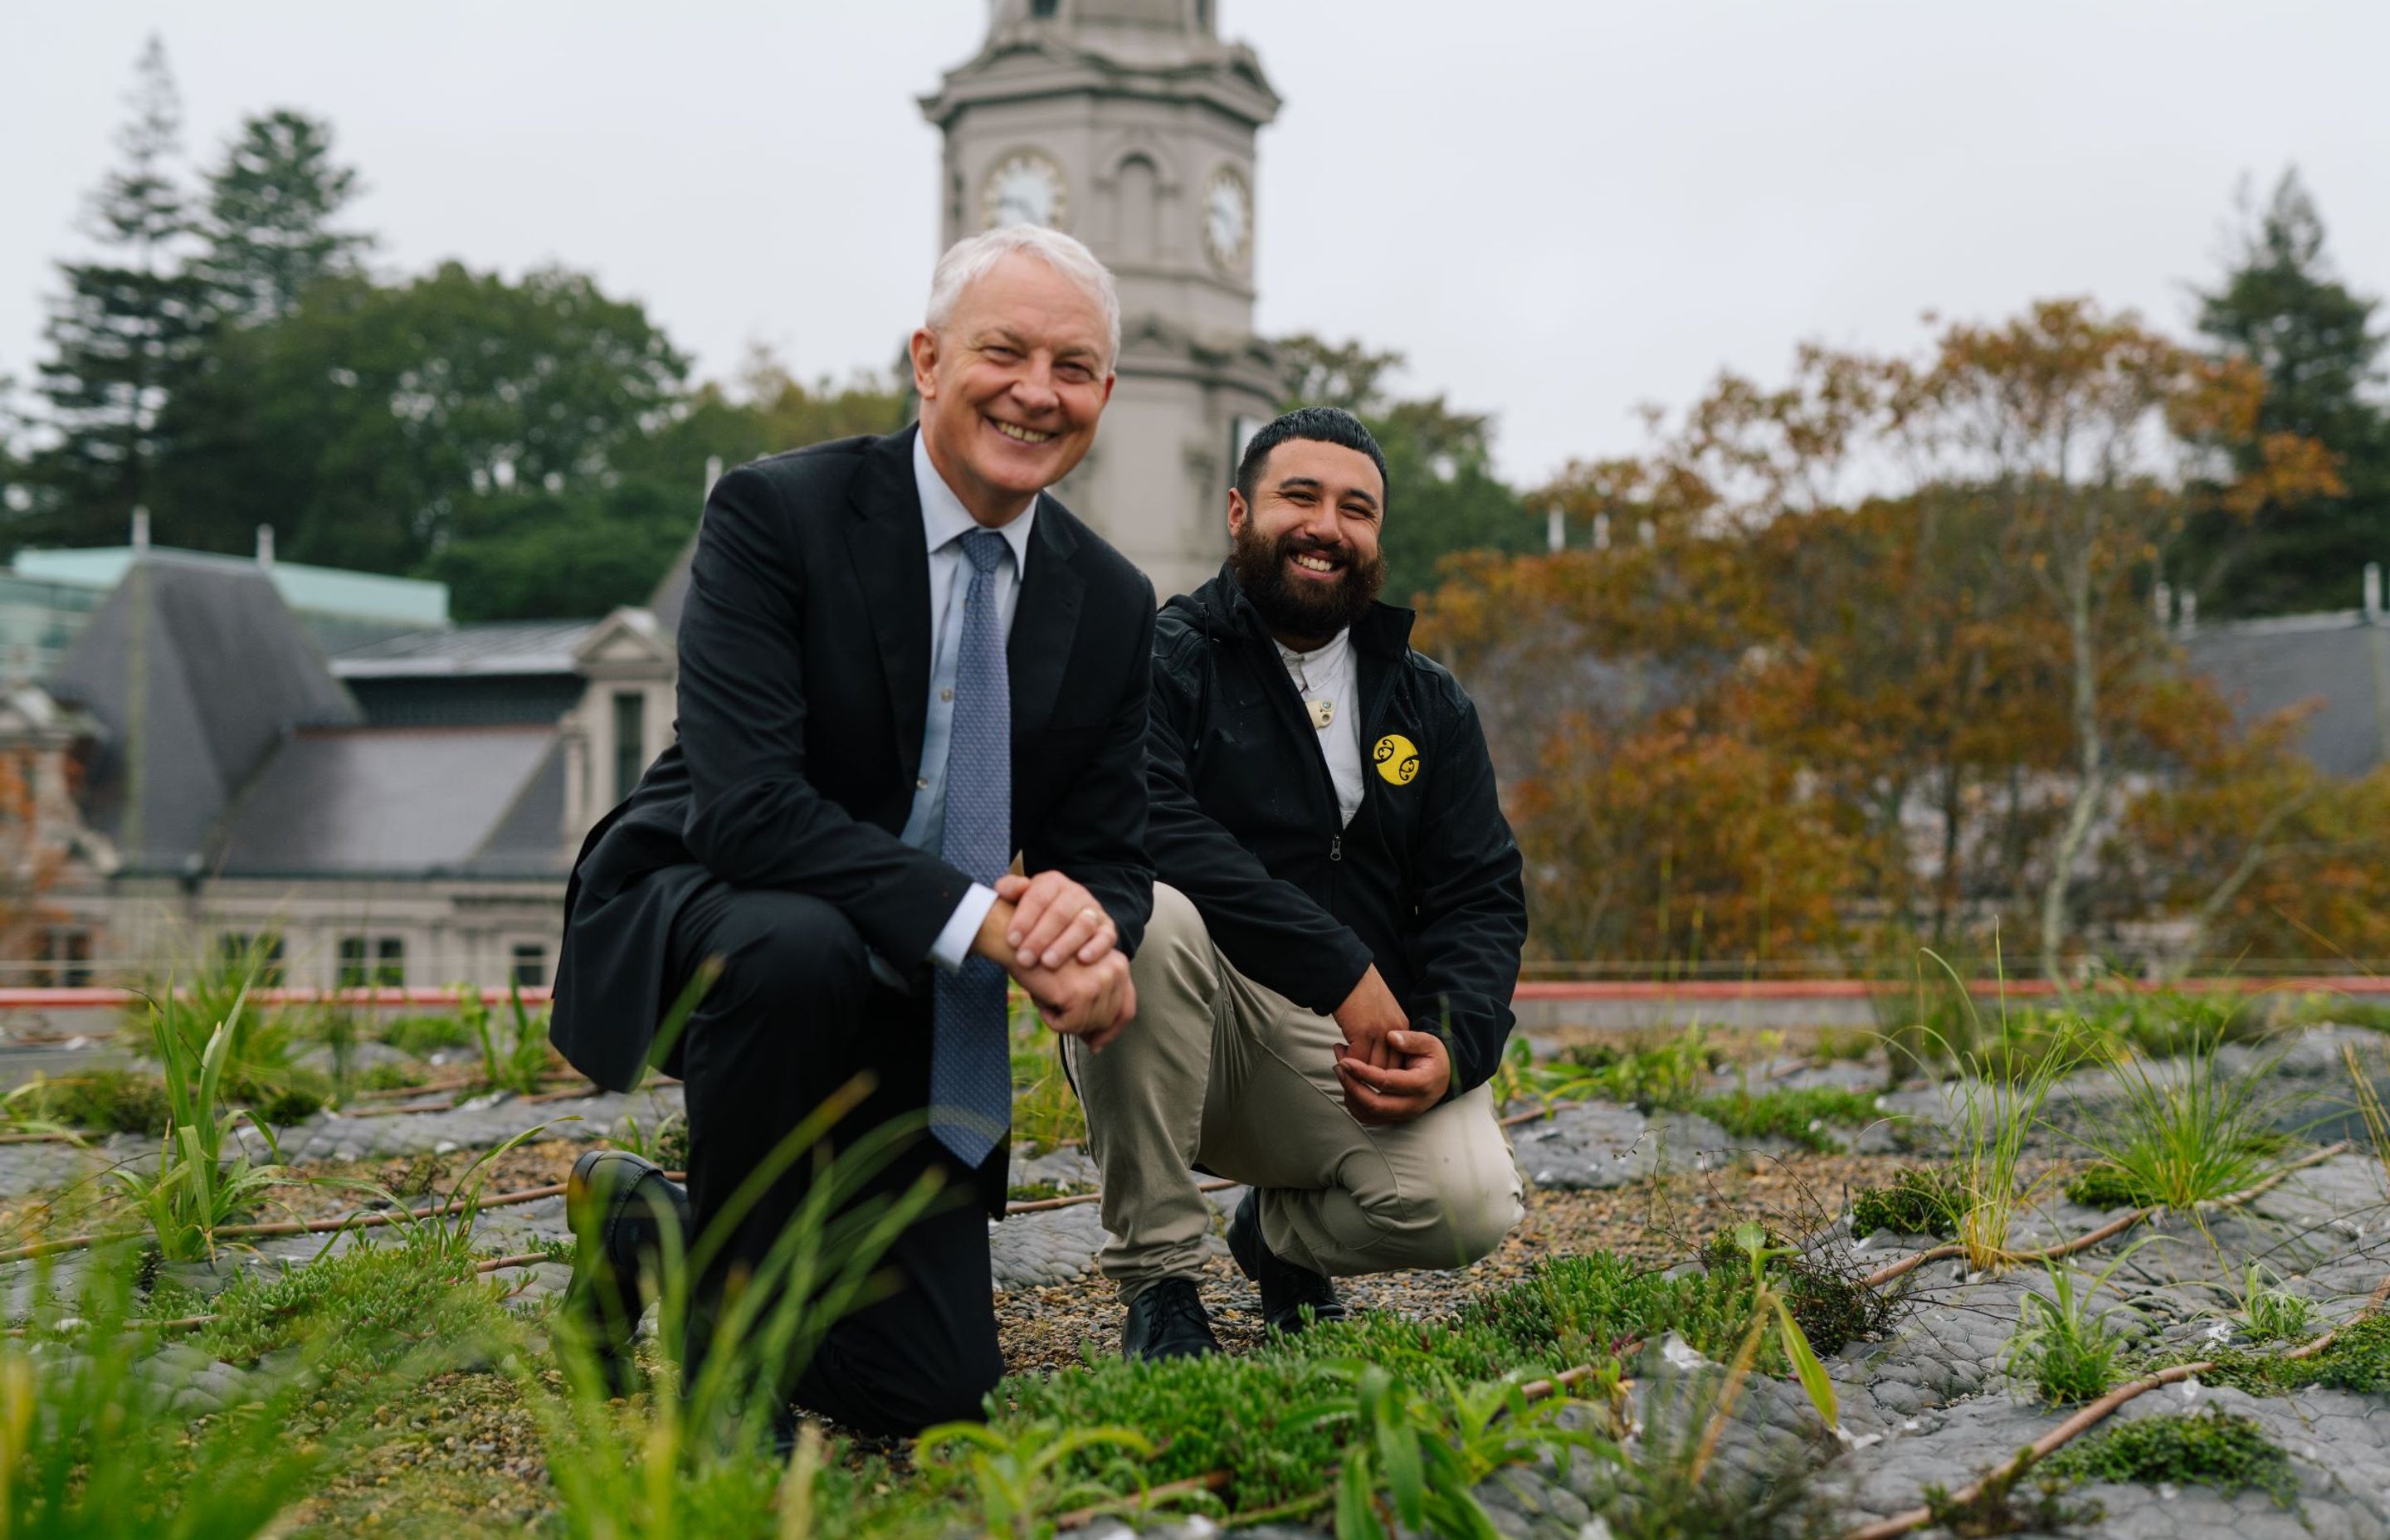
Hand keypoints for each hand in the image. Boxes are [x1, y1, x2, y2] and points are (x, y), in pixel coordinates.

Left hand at [994, 871, 1117, 970]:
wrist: (1060, 929)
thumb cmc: (1033, 916)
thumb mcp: (1017, 900)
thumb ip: (1009, 889)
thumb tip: (1010, 888)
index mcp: (1052, 882)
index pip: (1039, 896)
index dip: (1024, 918)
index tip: (1011, 940)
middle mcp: (1076, 893)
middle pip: (1060, 912)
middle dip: (1040, 937)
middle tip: (1024, 958)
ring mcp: (1093, 911)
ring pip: (1083, 924)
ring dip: (1065, 945)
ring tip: (1047, 963)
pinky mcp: (1107, 929)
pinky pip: (1106, 937)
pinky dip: (1096, 948)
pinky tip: (1082, 959)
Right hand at [1013, 950, 1136, 1051]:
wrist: (1018, 941)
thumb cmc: (1044, 960)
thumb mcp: (1077, 978)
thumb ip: (1095, 1003)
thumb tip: (1098, 1045)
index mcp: (1119, 964)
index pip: (1126, 1010)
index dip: (1111, 1032)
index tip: (1095, 1045)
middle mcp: (1116, 970)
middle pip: (1107, 1020)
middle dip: (1082, 1026)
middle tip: (1058, 1014)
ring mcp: (1100, 981)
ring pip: (1087, 1025)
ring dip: (1064, 1020)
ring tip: (1047, 998)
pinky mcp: (1080, 993)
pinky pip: (1069, 1027)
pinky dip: (1052, 1020)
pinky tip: (1042, 999)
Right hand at [1331, 965, 1407, 1071]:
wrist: (1347, 973)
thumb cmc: (1359, 992)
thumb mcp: (1380, 1012)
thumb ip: (1381, 1032)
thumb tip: (1372, 1053)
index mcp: (1401, 1027)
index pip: (1399, 1061)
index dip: (1385, 1074)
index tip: (1372, 1081)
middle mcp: (1394, 1031)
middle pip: (1388, 1068)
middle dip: (1372, 1081)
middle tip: (1356, 1088)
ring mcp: (1380, 1032)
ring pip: (1372, 1068)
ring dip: (1358, 1075)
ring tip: (1346, 1076)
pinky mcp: (1362, 1031)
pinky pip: (1357, 1060)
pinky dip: (1348, 1065)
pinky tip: (1340, 1063)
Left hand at [1333, 1029, 1450, 1124]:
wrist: (1443, 1076)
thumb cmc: (1433, 1057)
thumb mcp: (1430, 1042)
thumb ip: (1411, 1039)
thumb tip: (1390, 1037)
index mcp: (1422, 1084)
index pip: (1387, 1083)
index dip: (1364, 1072)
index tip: (1346, 1060)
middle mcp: (1413, 1105)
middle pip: (1375, 1105)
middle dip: (1352, 1086)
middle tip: (1339, 1067)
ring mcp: (1403, 1114)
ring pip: (1369, 1115)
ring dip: (1350, 1096)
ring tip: (1340, 1073)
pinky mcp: (1394, 1118)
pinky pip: (1369, 1118)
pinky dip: (1354, 1104)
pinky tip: (1348, 1085)